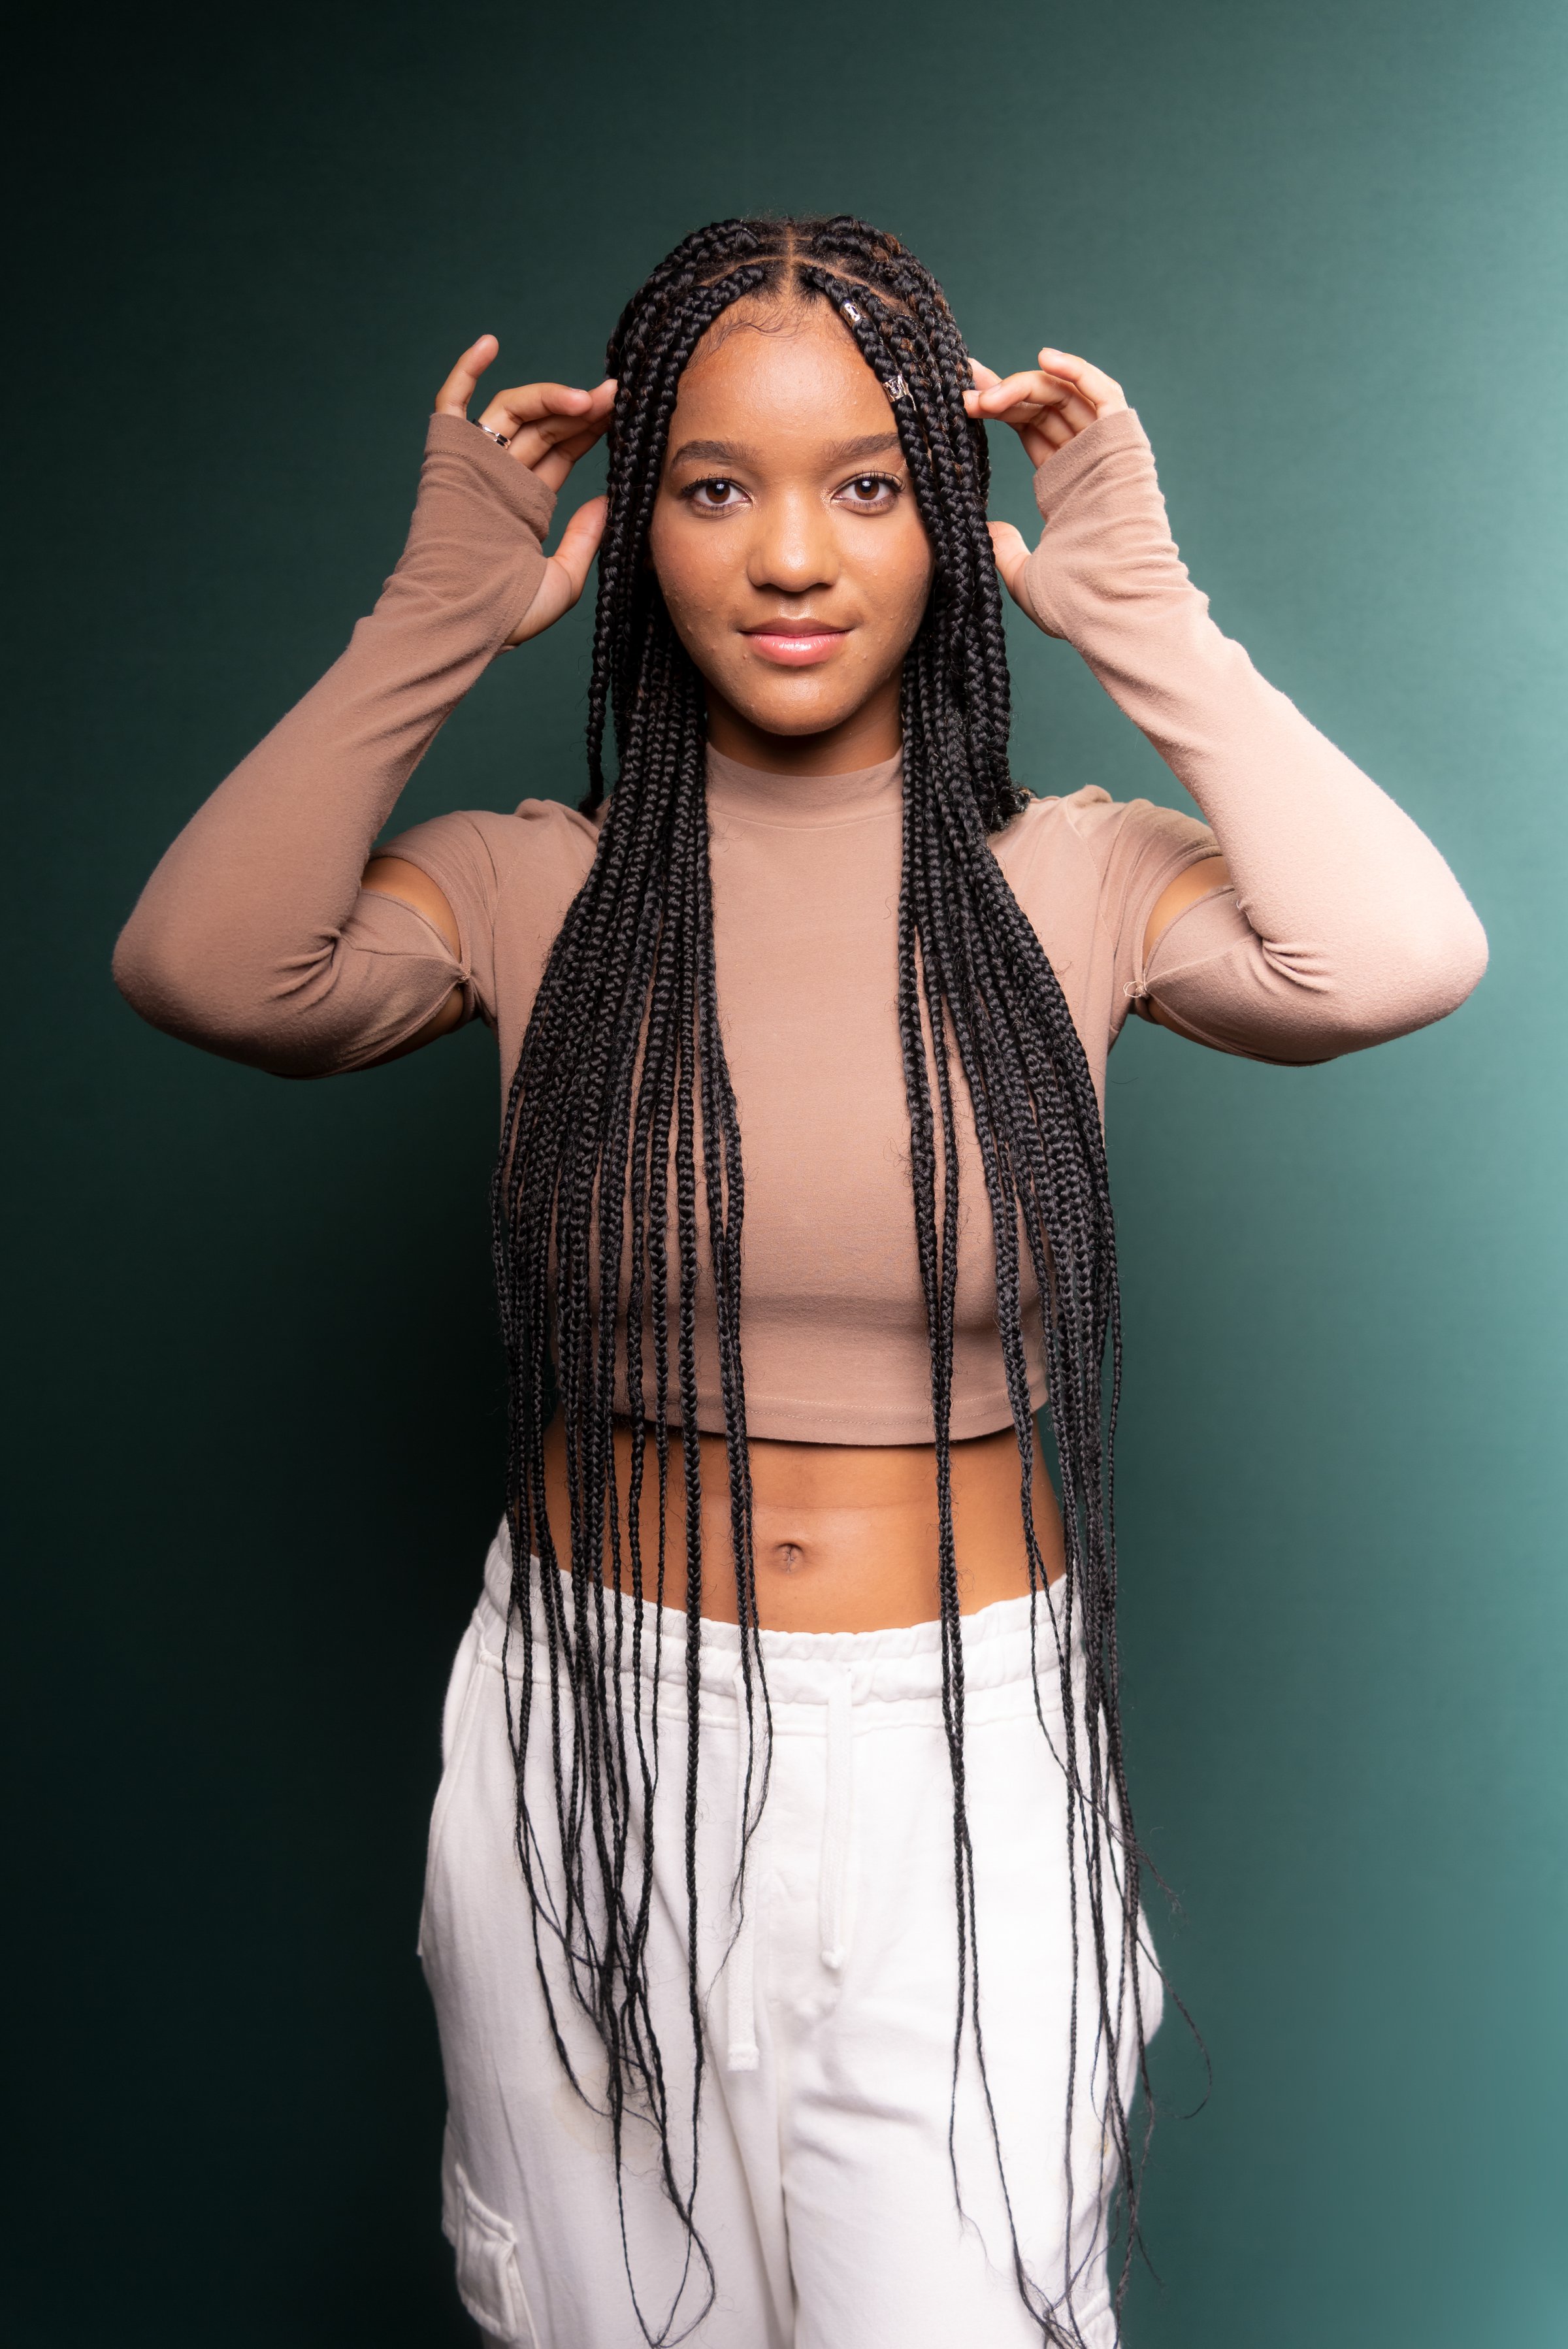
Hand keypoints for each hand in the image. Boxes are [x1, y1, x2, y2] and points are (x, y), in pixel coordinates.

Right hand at [434, 335, 616, 643]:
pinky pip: (451, 405)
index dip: (591, 428)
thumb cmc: (506, 617)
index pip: (562, 452)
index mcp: (525, 506)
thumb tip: (611, 501)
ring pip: (514, 413)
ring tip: (590, 397)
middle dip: (583, 409)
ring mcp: (474, 466)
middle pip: (545, 427)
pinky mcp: (447, 458)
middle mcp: (500, 480)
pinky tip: (490, 342)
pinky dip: (463, 371)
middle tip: (619, 395)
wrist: (460, 623)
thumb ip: (587, 539)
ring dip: (551, 396)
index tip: (624, 412)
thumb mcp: (564, 581)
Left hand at [964, 349, 1127, 603]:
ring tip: (983, 390)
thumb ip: (1005, 550)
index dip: (998, 409)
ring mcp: (1106, 452)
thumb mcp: (1025, 575)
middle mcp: (1084, 462)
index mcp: (1063, 486)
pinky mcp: (1125, 445)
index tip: (962, 401)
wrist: (1113, 608)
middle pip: (1042, 407)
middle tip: (961, 384)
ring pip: (1065, 397)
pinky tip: (1045, 358)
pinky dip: (1079, 371)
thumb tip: (985, 530)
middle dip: (1000, 390)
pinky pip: (1105, 395)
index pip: (1029, 429)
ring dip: (1023, 385)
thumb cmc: (1077, 602)